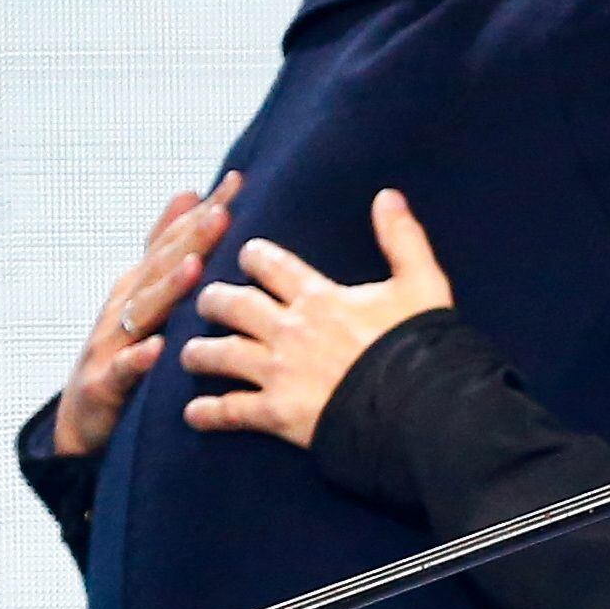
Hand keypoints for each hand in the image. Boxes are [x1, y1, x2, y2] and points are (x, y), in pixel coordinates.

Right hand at [53, 170, 241, 456]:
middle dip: (192, 238)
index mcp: (139, 284)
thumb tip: (191, 192)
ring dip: (168, 288)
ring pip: (143, 311)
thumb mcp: (146, 296)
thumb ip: (166, 246)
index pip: (175, 240)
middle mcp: (124, 305)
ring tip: (195, 267)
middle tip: (224, 212)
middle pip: (161, 266)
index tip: (238, 181)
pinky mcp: (103, 382)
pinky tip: (156, 349)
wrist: (80, 420)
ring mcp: (111, 342)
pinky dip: (138, 359)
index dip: (204, 212)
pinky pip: (123, 370)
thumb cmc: (123, 352)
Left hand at [181, 189, 453, 447]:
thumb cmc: (420, 346)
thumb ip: (402, 239)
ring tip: (188, 353)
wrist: (417, 405)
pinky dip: (209, 412)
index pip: (272, 265)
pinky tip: (192, 413)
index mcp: (318, 297)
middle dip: (214, 300)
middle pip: (235, 305)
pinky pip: (232, 410)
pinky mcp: (277, 412)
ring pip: (222, 354)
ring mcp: (279, 372)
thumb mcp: (421, 283)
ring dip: (200, 353)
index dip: (254, 256)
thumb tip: (388, 195)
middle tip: (206, 301)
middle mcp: (289, 330)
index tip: (245, 255)